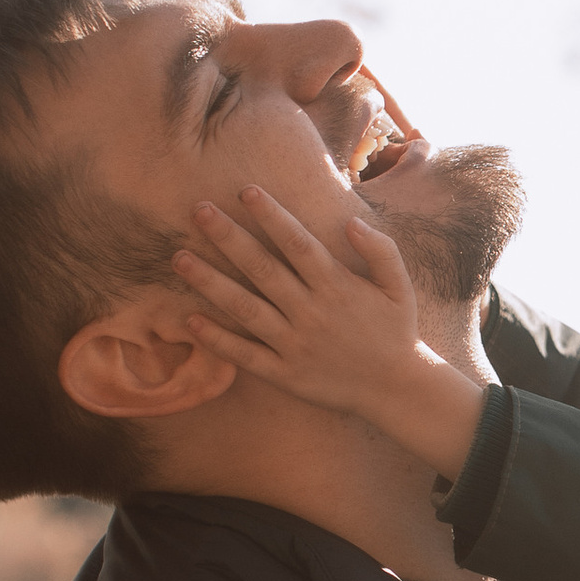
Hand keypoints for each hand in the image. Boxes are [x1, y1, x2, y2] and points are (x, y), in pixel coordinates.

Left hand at [172, 188, 481, 483]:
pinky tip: (190, 320)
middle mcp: (311, 312)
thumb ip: (381, 250)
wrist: (397, 389)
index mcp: (337, 287)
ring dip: (210, 282)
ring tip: (179, 259)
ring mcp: (295, 344)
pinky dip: (218, 340)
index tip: (245, 190)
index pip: (297, 243)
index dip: (271, 215)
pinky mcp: (285, 374)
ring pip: (245, 308)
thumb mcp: (399, 286)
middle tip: (198, 211)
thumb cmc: (395, 331)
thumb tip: (350, 221)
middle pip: (262, 268)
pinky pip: (246, 355)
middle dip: (228, 237)